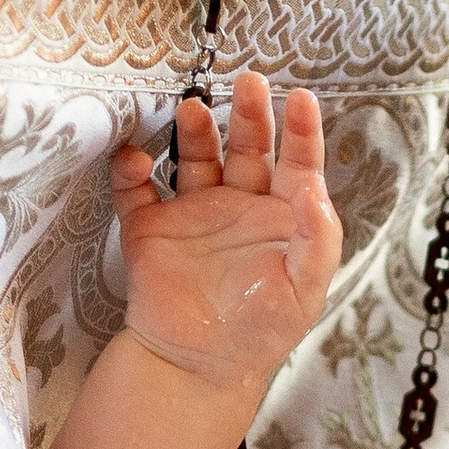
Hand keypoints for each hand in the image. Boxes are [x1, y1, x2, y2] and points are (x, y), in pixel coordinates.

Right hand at [108, 72, 339, 403]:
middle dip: (248, 114)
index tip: (302, 99)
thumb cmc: (260, 332)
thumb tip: (316, 190)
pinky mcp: (151, 231)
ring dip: (194, 132)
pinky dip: (131, 172)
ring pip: (194, 159)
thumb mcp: (304, 288)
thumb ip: (317, 239)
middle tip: (250, 81)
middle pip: (246, 148)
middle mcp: (238, 207)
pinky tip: (137, 159)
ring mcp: (193, 216)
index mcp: (280, 217)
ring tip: (193, 108)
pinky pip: (136, 192)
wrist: (199, 367)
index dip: (301, 131)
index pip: (297, 164)